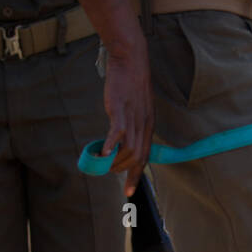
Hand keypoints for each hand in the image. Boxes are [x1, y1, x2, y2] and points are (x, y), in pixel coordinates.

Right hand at [101, 40, 153, 196]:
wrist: (131, 60)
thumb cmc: (131, 83)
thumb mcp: (137, 107)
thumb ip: (132, 123)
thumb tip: (121, 137)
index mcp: (148, 125)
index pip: (145, 156)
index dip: (137, 175)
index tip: (130, 191)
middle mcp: (144, 125)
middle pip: (138, 157)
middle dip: (126, 172)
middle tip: (113, 175)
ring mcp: (133, 118)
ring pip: (129, 150)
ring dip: (116, 161)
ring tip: (106, 165)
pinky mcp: (121, 109)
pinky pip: (118, 133)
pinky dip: (110, 146)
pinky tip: (102, 154)